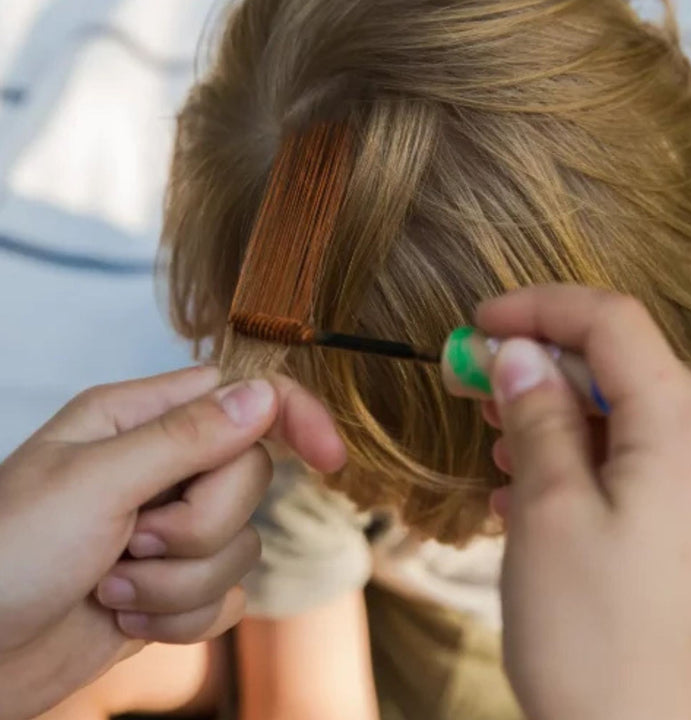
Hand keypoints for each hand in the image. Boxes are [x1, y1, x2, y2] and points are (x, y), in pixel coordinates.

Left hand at [0, 367, 344, 719]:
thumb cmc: (0, 557)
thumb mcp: (92, 485)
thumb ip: (185, 437)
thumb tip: (264, 396)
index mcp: (139, 421)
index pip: (242, 397)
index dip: (294, 417)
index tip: (330, 458)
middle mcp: (162, 468)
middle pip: (249, 479)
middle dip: (200, 525)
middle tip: (132, 541)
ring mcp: (170, 530)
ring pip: (241, 545)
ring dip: (177, 583)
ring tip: (110, 589)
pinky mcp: (172, 588)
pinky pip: (225, 598)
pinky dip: (178, 620)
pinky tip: (123, 621)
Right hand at [474, 286, 690, 719]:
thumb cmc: (592, 642)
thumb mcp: (547, 511)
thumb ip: (537, 415)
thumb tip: (520, 353)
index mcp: (686, 435)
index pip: (614, 323)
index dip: (540, 308)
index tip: (480, 322)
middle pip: (624, 368)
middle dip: (544, 366)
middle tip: (475, 380)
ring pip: (628, 420)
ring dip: (559, 416)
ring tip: (499, 440)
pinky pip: (639, 469)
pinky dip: (582, 462)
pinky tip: (529, 493)